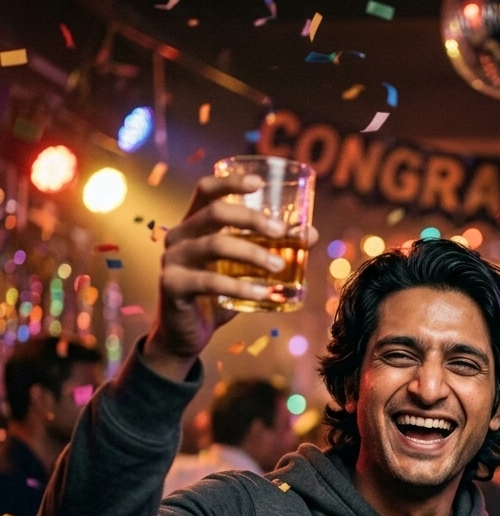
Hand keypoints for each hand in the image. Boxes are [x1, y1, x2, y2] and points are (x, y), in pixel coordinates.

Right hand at [144, 172, 317, 380]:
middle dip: (252, 219)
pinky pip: (209, 281)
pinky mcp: (172, 286)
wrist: (186, 334)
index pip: (206, 190)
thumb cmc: (218, 296)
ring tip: (281, 267)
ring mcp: (172, 260)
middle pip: (215, 213)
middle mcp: (179, 235)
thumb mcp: (245, 270)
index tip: (259, 183)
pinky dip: (240, 287)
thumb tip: (311, 234)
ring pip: (215, 245)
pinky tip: (263, 293)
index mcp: (194, 224)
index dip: (230, 182)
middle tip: (283, 232)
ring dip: (253, 253)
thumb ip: (271, 251)